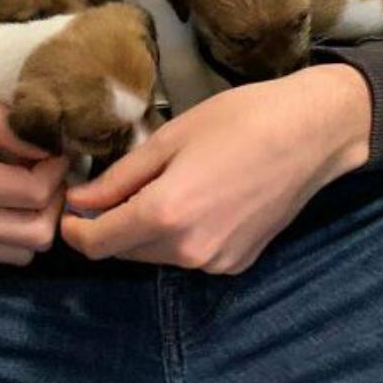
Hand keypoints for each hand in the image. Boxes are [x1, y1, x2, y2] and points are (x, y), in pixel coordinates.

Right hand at [0, 75, 68, 263]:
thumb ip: (8, 126)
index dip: (57, 170)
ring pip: (21, 253)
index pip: (36, 194)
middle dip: (54, 201)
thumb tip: (50, 145)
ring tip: (31, 186)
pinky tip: (8, 202)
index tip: (55, 148)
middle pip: (36, 234)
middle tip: (49, 170)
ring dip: (36, 222)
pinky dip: (13, 235)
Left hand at [60, 64, 371, 273]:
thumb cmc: (240, 120)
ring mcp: (216, 262)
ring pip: (158, 255)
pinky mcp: (238, 262)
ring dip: (144, 231)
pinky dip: (179, 235)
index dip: (74, 229)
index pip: (97, 243)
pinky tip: (196, 200)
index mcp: (165, 215)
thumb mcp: (170, 139)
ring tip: (160, 186)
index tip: (70, 206)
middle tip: (110, 188)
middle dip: (109, 225)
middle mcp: (188, 251)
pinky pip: (190, 255)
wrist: (312, 133)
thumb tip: (80, 201)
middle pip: (125, 251)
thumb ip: (119, 178)